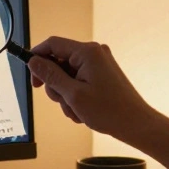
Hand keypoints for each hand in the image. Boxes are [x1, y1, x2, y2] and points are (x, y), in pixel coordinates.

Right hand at [27, 36, 160, 137]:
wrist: (136, 124)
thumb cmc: (110, 111)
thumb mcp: (73, 94)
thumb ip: (50, 75)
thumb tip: (33, 62)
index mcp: (87, 52)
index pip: (52, 44)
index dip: (37, 57)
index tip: (32, 75)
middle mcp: (94, 53)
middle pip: (58, 61)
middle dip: (55, 83)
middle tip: (61, 101)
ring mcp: (99, 63)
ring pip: (67, 74)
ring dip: (66, 94)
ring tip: (76, 109)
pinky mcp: (101, 73)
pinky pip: (78, 80)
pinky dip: (76, 95)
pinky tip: (83, 110)